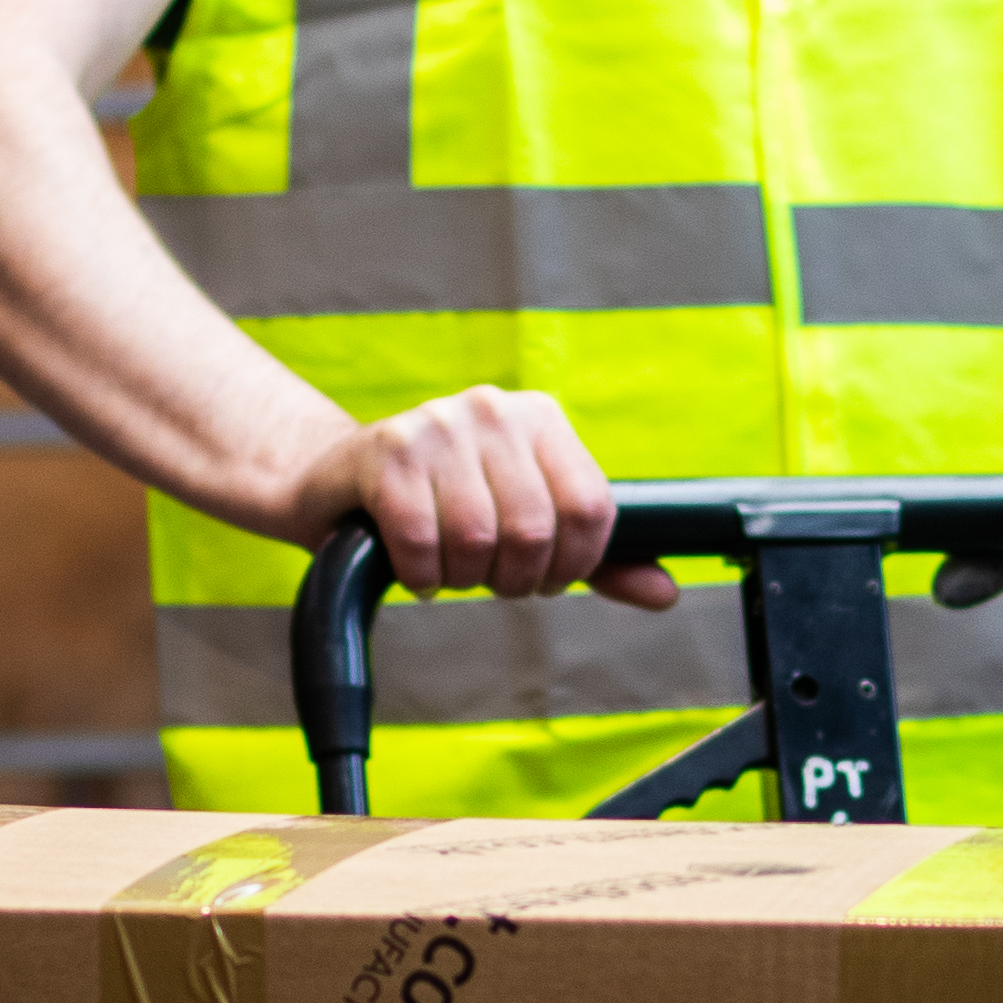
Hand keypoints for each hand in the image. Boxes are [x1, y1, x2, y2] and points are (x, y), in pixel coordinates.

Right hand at [303, 389, 678, 608]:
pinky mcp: (385, 451)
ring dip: (462, 579)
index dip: (571, 565)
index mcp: (540, 418)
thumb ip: (599, 559)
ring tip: (446, 567)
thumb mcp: (527, 527)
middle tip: (485, 577)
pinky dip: (421, 575)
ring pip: (479, 539)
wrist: (336, 486)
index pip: (591, 509)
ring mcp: (436, 425)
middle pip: (536, 531)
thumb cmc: (443, 509)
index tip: (542, 576)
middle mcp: (492, 410)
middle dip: (512, 579)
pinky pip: (424, 542)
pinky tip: (413, 566)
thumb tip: (666, 592)